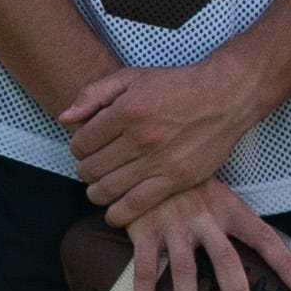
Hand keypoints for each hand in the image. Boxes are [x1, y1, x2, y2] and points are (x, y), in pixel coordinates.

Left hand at [63, 55, 270, 230]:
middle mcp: (141, 138)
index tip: (85, 148)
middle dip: (84, 170)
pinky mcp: (178, 179)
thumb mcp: (132, 77)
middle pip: (90, 168)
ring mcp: (160, 161)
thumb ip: (94, 94)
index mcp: (126, 110)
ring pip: (107, 189)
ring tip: (100, 187)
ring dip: (96, 191)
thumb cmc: (178, 85)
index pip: (80, 142)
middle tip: (92, 167)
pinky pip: (137, 205)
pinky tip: (113, 212)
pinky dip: (117, 214)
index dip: (76, 147)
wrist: (226, 96)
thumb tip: (64, 119)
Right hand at [126, 174, 290, 290]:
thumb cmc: (185, 178)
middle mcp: (204, 217)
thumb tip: (254, 246)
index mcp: (228, 207)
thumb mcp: (215, 188)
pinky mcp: (144, 230)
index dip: (283, 262)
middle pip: (226, 261)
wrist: (143, 155)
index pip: (263, 236)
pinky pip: (145, 269)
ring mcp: (173, 224)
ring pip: (184, 271)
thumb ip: (230, 215)